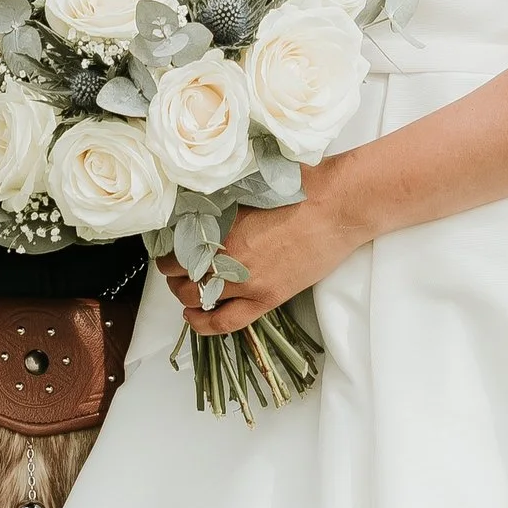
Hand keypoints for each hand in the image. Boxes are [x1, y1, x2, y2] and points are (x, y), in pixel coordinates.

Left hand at [162, 169, 369, 333]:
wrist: (337, 206)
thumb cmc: (302, 186)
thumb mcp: (253, 183)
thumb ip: (226, 194)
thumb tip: (204, 196)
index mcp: (220, 220)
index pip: (176, 241)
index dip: (170, 246)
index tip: (173, 246)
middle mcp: (226, 251)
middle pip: (179, 271)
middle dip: (174, 271)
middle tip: (178, 268)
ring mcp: (245, 279)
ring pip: (195, 297)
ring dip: (184, 294)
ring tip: (187, 290)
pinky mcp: (266, 298)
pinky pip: (225, 322)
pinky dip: (203, 324)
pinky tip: (194, 318)